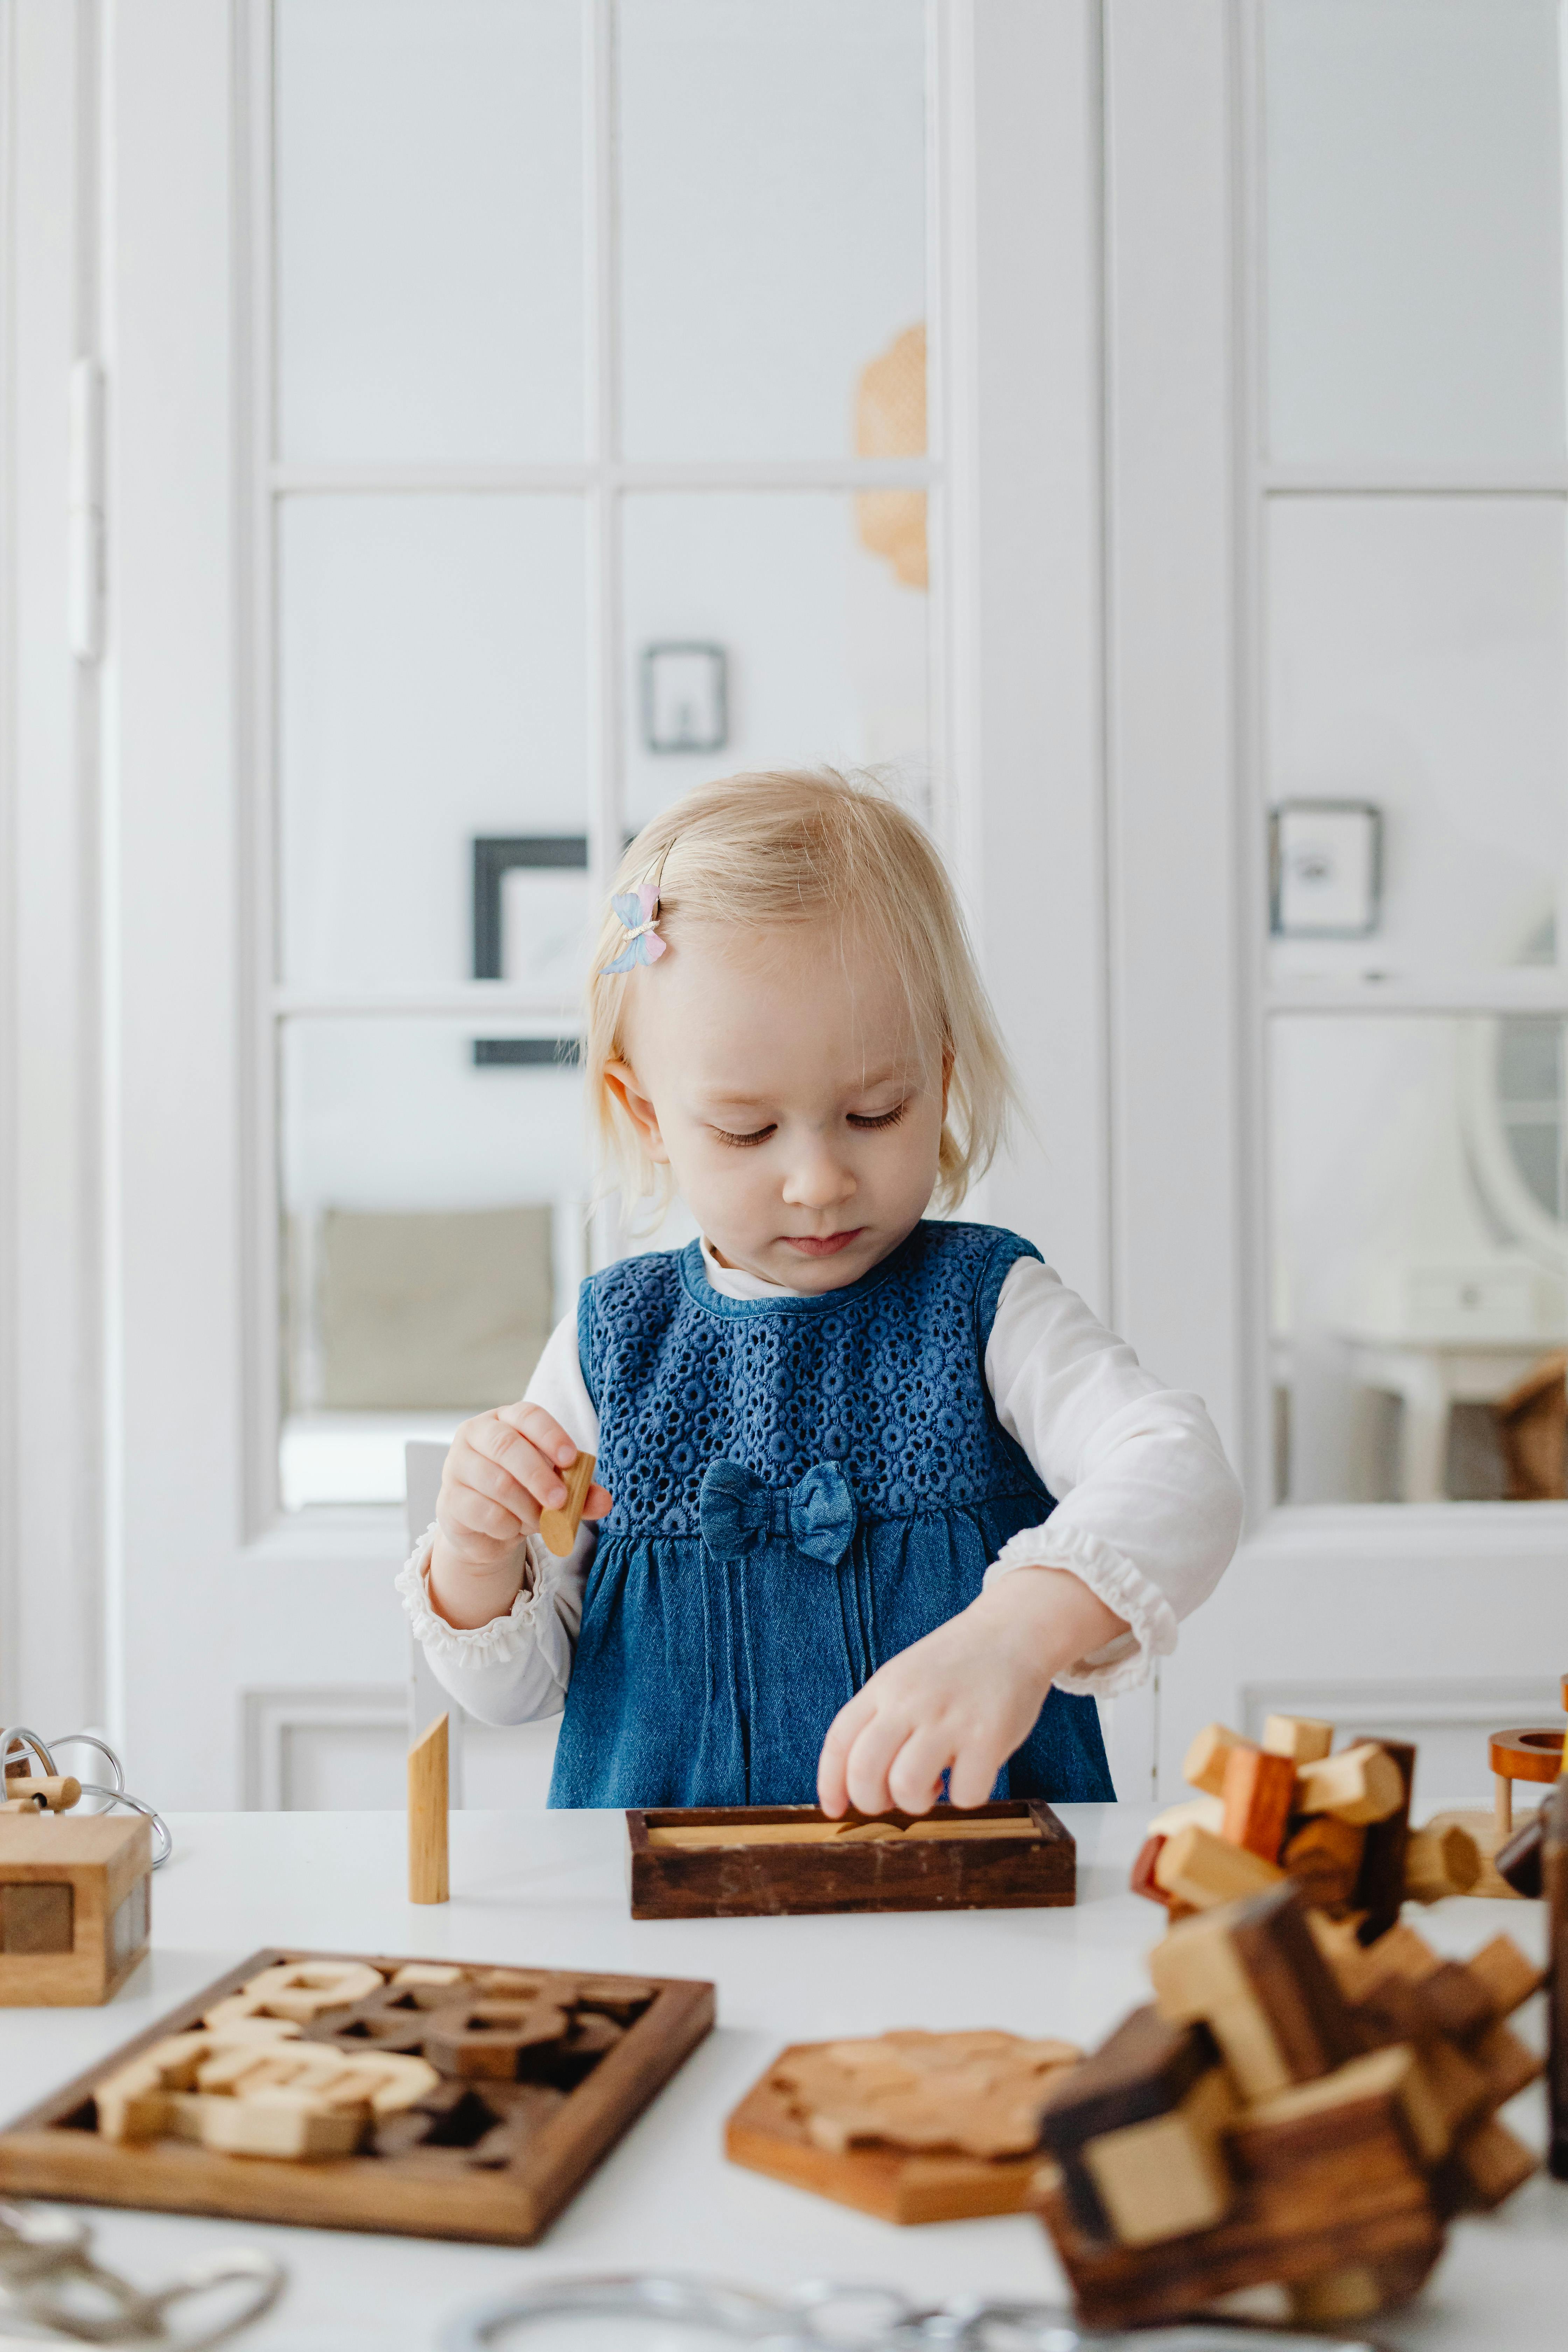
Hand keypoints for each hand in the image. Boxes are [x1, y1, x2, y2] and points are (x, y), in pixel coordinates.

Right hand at [427, 1404, 611, 1630]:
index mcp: (505, 1420)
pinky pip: (484, 1513)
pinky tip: (514, 1529)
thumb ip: (580, 1492)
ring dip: (527, 1508)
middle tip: (561, 1501)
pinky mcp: (449, 1500)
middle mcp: (476, 1435)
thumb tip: (604, 1501)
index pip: (527, 1415)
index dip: (550, 1434)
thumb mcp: (554, 1488)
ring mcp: (458, 1466)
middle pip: (507, 1446)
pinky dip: (508, 1526)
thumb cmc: (523, 1493)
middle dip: (539, 1475)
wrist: (484, 1527)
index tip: (570, 1459)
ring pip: (497, 1483)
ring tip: (541, 1521)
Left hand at [816, 1568, 1127, 1815]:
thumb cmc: (956, 1666)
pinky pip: (965, 1795)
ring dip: (916, 1803)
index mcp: (884, 1687)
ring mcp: (949, 1718)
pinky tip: (969, 1774)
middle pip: (863, 1770)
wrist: (1011, 1632)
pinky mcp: (988, 1736)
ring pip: (906, 1786)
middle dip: (871, 1802)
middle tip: (892, 1799)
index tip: (834, 1809)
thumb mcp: (904, 1678)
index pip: (839, 1742)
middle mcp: (910, 1701)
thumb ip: (880, 1719)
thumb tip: (858, 1779)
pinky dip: (964, 1798)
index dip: (829, 1784)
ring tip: (933, 1785)